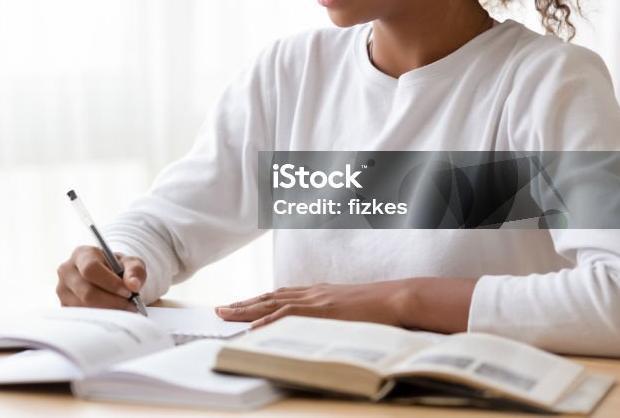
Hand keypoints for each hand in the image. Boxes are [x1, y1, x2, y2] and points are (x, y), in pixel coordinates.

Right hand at [55, 245, 146, 311]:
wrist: (107, 277)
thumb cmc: (118, 268)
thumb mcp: (131, 263)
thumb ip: (135, 271)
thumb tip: (133, 285)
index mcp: (81, 254)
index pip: (91, 269)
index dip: (110, 283)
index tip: (129, 292)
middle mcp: (67, 271)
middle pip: (87, 292)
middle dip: (112, 302)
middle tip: (131, 306)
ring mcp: (62, 291)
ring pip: (84, 308)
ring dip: (108, 312)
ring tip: (125, 311)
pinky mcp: (64, 307)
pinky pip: (82, 318)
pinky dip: (100, 319)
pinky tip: (113, 316)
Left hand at [215, 281, 408, 328]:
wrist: (399, 297)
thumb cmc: (382, 306)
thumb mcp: (353, 309)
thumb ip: (336, 314)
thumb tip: (328, 327)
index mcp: (320, 292)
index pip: (282, 295)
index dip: (259, 300)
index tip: (241, 305)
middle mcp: (313, 292)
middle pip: (270, 297)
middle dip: (243, 304)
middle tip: (220, 309)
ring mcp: (316, 299)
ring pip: (272, 304)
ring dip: (246, 309)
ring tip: (225, 314)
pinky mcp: (322, 309)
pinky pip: (288, 315)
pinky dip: (268, 321)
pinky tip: (252, 327)